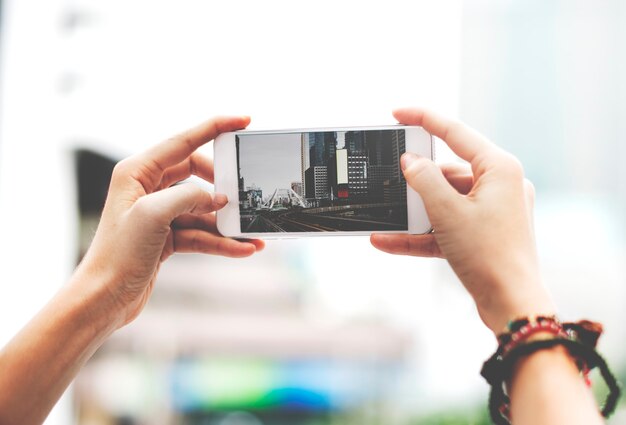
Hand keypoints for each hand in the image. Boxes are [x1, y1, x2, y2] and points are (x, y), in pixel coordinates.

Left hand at [77, 116, 263, 327]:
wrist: (105, 298)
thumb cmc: (119, 254)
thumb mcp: (154, 216)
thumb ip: (190, 197)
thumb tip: (219, 198)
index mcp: (137, 171)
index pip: (184, 141)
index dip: (216, 128)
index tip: (245, 120)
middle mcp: (148, 188)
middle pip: (197, 175)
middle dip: (222, 186)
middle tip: (243, 193)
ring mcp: (159, 213)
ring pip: (202, 209)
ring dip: (226, 223)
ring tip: (253, 234)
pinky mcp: (167, 236)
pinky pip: (201, 232)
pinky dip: (220, 241)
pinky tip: (242, 249)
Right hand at [371, 108, 554, 332]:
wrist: (511, 304)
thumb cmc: (488, 255)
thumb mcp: (447, 211)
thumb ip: (424, 179)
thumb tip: (410, 161)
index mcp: (500, 168)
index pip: (456, 132)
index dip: (423, 119)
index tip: (397, 113)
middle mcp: (500, 185)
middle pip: (447, 172)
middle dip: (415, 184)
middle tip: (389, 184)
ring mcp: (493, 210)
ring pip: (444, 202)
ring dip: (414, 214)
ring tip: (384, 221)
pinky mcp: (484, 233)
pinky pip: (447, 225)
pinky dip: (421, 233)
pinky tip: (388, 240)